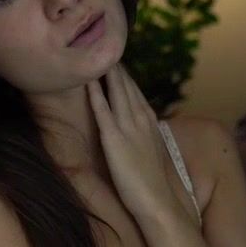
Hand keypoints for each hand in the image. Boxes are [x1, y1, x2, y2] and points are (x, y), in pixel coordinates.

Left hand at [87, 62, 197, 228]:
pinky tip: (87, 80)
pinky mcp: (114, 139)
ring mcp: (127, 127)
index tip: (114, 60)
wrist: (158, 201)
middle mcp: (140, 118)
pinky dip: (95, 93)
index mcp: (150, 121)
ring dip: (105, 72)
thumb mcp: (152, 152)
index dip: (124, 76)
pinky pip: (102, 110)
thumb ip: (144, 137)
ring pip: (115, 92)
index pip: (135, 91)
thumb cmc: (154, 183)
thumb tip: (139, 131)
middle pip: (125, 86)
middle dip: (114, 67)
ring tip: (94, 53)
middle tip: (101, 45)